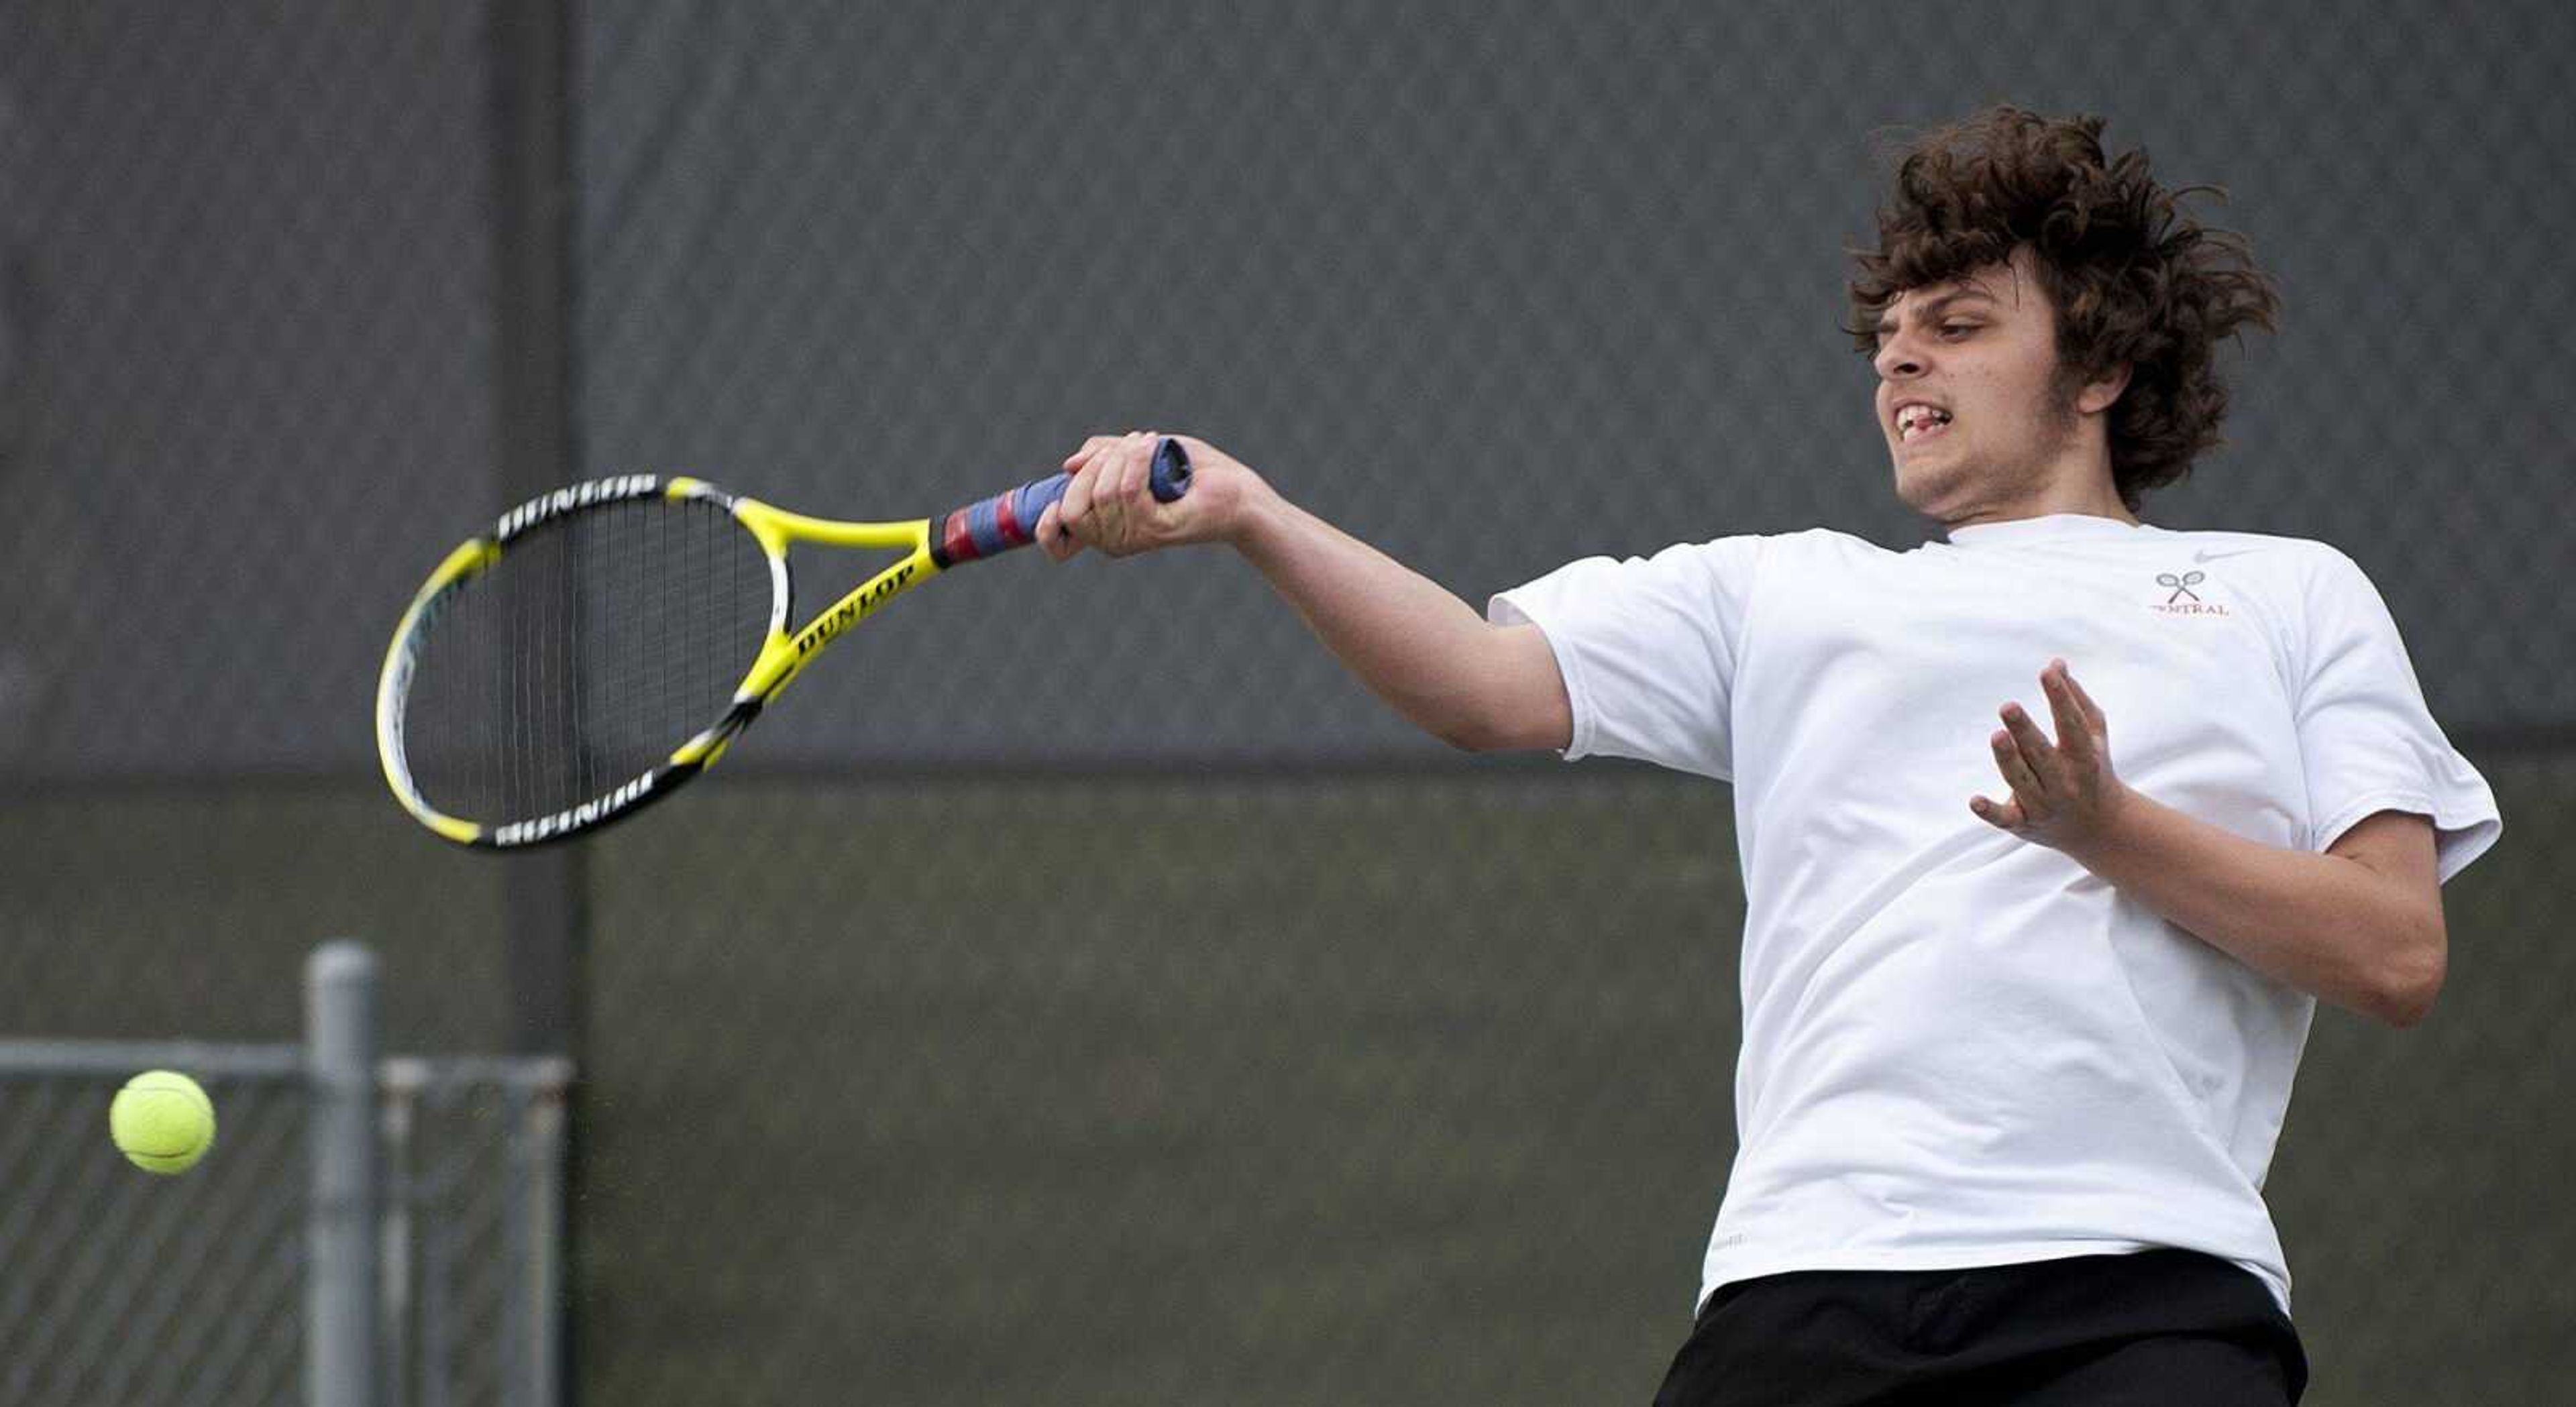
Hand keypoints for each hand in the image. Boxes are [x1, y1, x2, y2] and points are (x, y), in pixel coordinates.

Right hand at [1037, 431, 1268, 561]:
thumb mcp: (1138, 454)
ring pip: (1102, 491)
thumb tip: (1069, 464)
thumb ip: (1102, 455)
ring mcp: (1134, 537)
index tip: (1055, 503)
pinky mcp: (1156, 529)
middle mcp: (1115, 539)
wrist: (1236, 491)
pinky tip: (1154, 446)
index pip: (1057, 545)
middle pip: (1072, 505)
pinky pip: (1127, 489)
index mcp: (1105, 526)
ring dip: (1123, 455)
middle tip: (1129, 447)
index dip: (1044, 529)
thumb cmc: (1190, 472)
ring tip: (1149, 444)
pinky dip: (1137, 458)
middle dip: (1094, 465)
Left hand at [1970, 658, 2133, 853]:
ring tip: (1997, 736)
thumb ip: (2074, 698)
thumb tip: (2056, 663)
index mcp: (2084, 757)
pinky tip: (1974, 801)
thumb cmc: (2092, 768)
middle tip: (2008, 707)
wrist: (2101, 828)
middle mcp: (2065, 782)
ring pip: (2022, 781)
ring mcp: (2044, 805)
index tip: (2048, 672)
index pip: (2070, 724)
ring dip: (2009, 760)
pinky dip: (1990, 812)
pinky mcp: (2024, 823)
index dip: (2060, 698)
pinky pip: (2005, 819)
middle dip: (2025, 731)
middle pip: (2042, 754)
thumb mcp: (2093, 734)